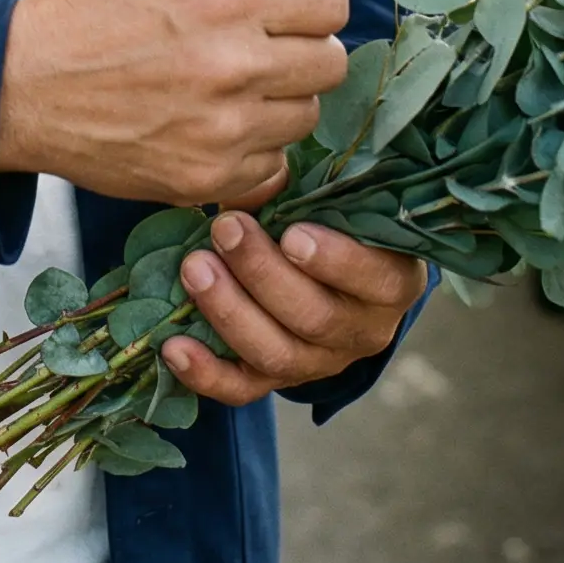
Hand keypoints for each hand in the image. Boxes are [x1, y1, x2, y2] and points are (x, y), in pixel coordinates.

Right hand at [0, 0, 349, 205]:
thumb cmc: (98, 4)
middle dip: (300, 45)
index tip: (276, 0)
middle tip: (253, 40)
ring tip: (230, 82)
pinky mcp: (208, 179)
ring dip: (280, 98)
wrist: (26, 84)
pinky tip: (217, 123)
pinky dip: (255, 148)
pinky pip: (275, 167)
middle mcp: (235, 67)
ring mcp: (223, 130)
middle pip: (331, 61)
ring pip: (307, 115)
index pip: (331, 1)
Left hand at [161, 213, 426, 403]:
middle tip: (225, 229)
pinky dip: (206, 373)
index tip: (291, 234)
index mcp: (390, 282)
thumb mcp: (331, 201)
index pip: (374, 279)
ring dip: (229, 311)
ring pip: (276, 354)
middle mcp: (362, 331)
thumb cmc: (330, 219)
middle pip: (314, 317)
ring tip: (194, 268)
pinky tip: (173, 347)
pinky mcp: (278, 379)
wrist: (327, 268)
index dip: (336, 261)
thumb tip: (260, 173)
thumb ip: (304, 191)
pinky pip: (242, 389)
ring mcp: (319, 362)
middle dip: (263, 273)